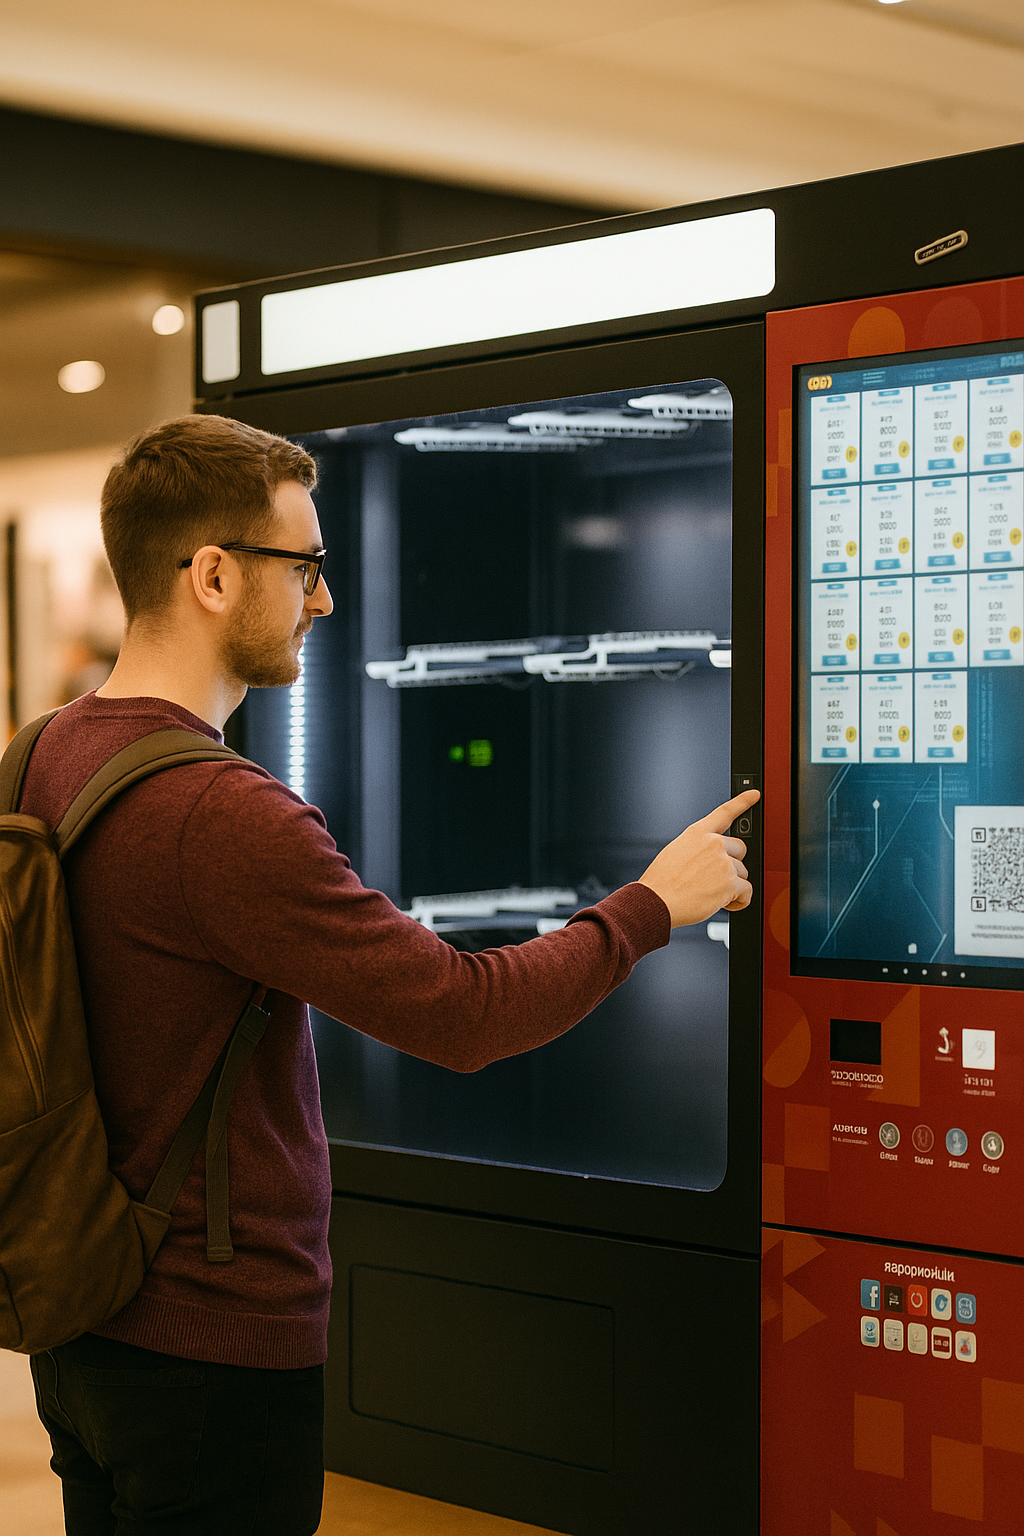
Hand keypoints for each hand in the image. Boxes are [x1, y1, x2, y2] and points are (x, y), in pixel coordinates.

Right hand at [637, 789, 759, 927]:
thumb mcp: (675, 852)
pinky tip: (723, 903)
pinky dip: (739, 901)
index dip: (742, 802)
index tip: (754, 795)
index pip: (724, 812)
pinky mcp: (730, 883)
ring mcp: (723, 862)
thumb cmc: (661, 883)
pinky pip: (747, 891)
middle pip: (740, 850)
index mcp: (697, 833)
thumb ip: (698, 849)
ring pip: (743, 873)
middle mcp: (713, 843)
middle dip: (732, 865)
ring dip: (731, 886)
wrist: (656, 901)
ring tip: (710, 893)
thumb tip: (714, 859)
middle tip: (715, 878)